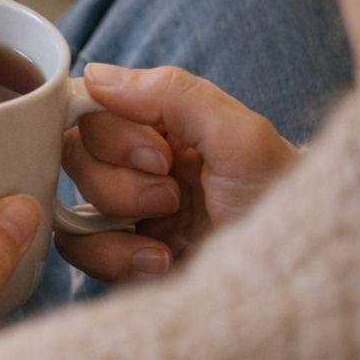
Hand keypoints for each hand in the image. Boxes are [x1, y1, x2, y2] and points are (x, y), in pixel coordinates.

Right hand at [57, 63, 299, 280]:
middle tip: (171, 194)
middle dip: (119, 178)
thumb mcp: (242, 138)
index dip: (111, 132)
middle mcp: (141, 167)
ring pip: (68, 197)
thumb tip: (93, 74)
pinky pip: (75, 248)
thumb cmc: (281, 207)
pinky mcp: (119, 258)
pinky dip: (113, 257)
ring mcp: (128, 215)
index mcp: (168, 128)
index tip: (158, 155)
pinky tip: (161, 263)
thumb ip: (173, 92)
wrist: (291, 285)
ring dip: (119, 215)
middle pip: (75, 152)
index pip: (98, 108)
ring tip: (169, 237)